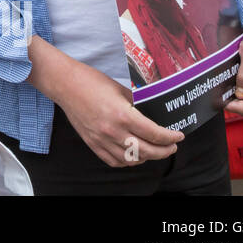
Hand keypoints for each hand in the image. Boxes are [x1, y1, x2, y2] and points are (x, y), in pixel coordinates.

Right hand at [28, 37, 180, 166]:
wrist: (64, 84)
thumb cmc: (91, 81)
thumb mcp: (120, 89)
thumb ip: (137, 103)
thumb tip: (151, 113)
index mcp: (122, 115)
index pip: (154, 134)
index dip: (170, 137)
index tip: (178, 136)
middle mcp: (113, 131)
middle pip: (147, 151)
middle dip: (164, 151)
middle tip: (172, 146)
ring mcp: (101, 139)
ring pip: (131, 160)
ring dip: (147, 158)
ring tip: (154, 151)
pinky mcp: (92, 143)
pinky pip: (114, 161)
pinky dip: (127, 161)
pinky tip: (133, 155)